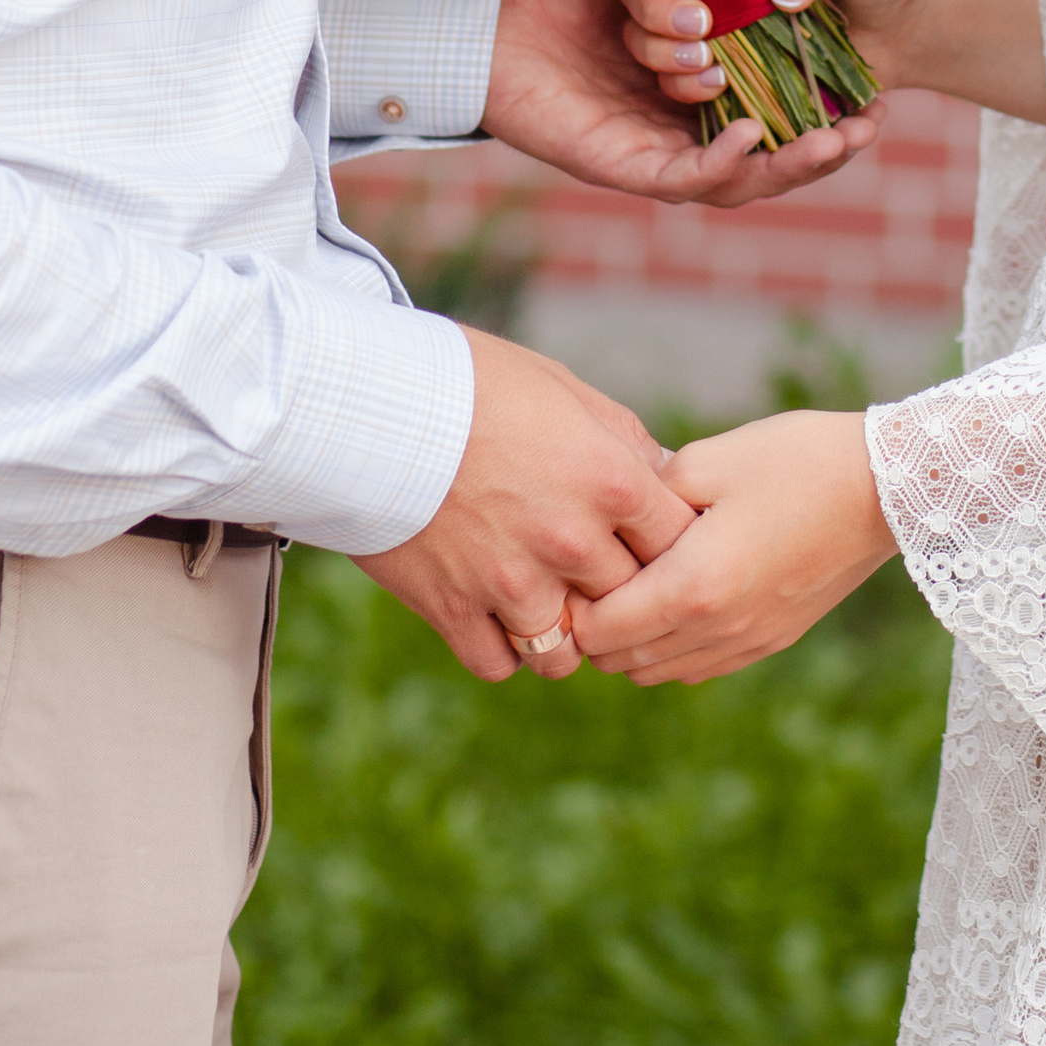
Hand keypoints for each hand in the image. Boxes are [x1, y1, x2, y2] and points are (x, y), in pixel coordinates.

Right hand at [357, 327, 693, 682]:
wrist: (368, 399)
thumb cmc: (469, 380)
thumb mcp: (562, 388)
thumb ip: (620, 439)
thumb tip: (661, 476)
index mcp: (609, 480)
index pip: (678, 543)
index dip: (669, 545)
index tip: (649, 541)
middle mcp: (570, 539)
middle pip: (629, 603)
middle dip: (618, 593)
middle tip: (597, 578)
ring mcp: (512, 582)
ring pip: (566, 653)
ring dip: (563, 634)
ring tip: (547, 604)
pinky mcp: (454, 609)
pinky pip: (500, 664)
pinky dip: (504, 649)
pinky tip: (496, 615)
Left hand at [483, 0, 886, 207]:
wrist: (487, 3)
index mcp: (701, 76)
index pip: (781, 107)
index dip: (831, 107)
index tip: (878, 96)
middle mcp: (683, 117)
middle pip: (772, 150)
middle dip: (828, 143)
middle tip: (872, 124)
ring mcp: (654, 145)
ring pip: (736, 174)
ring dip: (789, 161)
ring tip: (834, 138)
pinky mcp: (619, 162)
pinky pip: (680, 177)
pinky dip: (722, 164)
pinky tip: (753, 138)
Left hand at [568, 409, 896, 685]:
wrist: (882, 489)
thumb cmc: (794, 461)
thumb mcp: (707, 459)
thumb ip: (645, 497)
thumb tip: (607, 521)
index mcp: (694, 586)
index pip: (601, 629)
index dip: (570, 605)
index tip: (564, 567)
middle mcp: (718, 629)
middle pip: (623, 661)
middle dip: (594, 629)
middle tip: (587, 578)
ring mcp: (748, 642)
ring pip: (658, 672)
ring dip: (631, 643)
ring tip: (627, 588)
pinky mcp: (772, 640)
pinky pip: (699, 667)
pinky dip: (671, 648)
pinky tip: (673, 600)